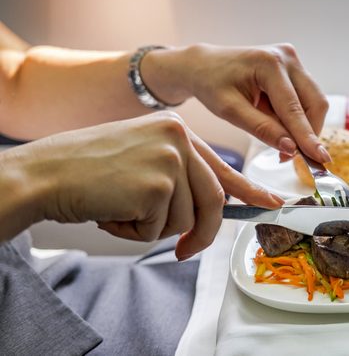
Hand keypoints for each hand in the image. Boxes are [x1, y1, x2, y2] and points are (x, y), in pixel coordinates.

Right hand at [5, 112, 282, 258]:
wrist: (44, 173)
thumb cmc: (87, 170)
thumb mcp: (142, 158)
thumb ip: (179, 175)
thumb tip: (212, 208)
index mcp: (177, 130)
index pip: (222, 167)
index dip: (249, 191)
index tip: (270, 203)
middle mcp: (180, 138)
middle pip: (213, 200)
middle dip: (202, 234)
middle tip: (184, 253)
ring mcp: (170, 160)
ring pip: (185, 219)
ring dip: (151, 228)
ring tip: (119, 207)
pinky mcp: (157, 186)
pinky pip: (159, 230)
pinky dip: (134, 232)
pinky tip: (110, 210)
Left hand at [142, 43, 329, 163]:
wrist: (204, 65)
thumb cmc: (212, 86)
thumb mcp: (230, 111)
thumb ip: (262, 129)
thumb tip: (291, 148)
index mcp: (269, 63)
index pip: (293, 108)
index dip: (307, 136)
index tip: (320, 160)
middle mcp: (287, 56)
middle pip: (315, 103)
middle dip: (308, 133)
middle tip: (294, 158)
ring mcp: (293, 60)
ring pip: (315, 102)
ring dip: (304, 126)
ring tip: (282, 143)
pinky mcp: (294, 68)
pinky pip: (307, 98)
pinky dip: (298, 118)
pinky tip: (280, 127)